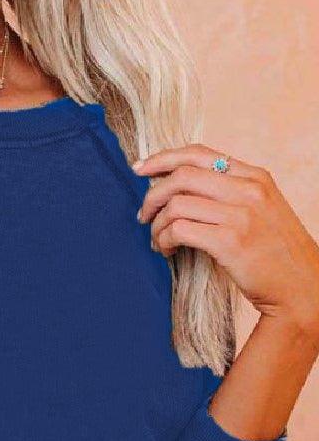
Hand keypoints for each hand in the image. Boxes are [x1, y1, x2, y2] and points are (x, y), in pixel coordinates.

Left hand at [135, 144, 318, 337]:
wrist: (300, 287)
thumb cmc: (275, 253)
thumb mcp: (261, 209)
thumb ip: (230, 193)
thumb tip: (183, 190)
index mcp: (255, 176)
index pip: (200, 153)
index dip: (163, 158)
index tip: (140, 170)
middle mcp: (248, 189)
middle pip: (182, 175)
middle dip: (152, 195)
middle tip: (143, 216)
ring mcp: (240, 214)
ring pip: (176, 204)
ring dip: (157, 224)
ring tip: (157, 241)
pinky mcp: (230, 242)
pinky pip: (179, 230)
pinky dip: (164, 240)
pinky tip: (166, 250)